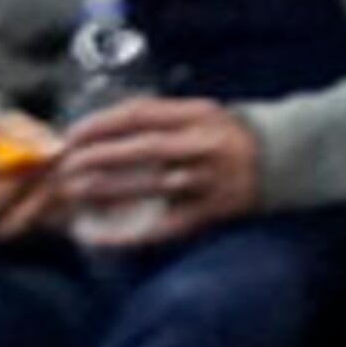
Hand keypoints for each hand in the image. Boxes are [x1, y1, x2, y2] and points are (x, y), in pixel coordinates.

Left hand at [54, 95, 259, 242]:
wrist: (280, 158)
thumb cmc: (227, 132)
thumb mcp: (200, 110)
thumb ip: (160, 116)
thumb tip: (108, 123)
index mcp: (194, 116)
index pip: (139, 115)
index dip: (102, 123)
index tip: (72, 133)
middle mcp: (199, 146)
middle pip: (141, 149)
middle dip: (98, 156)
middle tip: (65, 164)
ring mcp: (205, 181)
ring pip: (149, 185)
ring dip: (108, 190)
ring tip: (74, 192)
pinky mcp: (209, 213)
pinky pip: (165, 225)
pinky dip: (133, 233)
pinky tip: (104, 236)